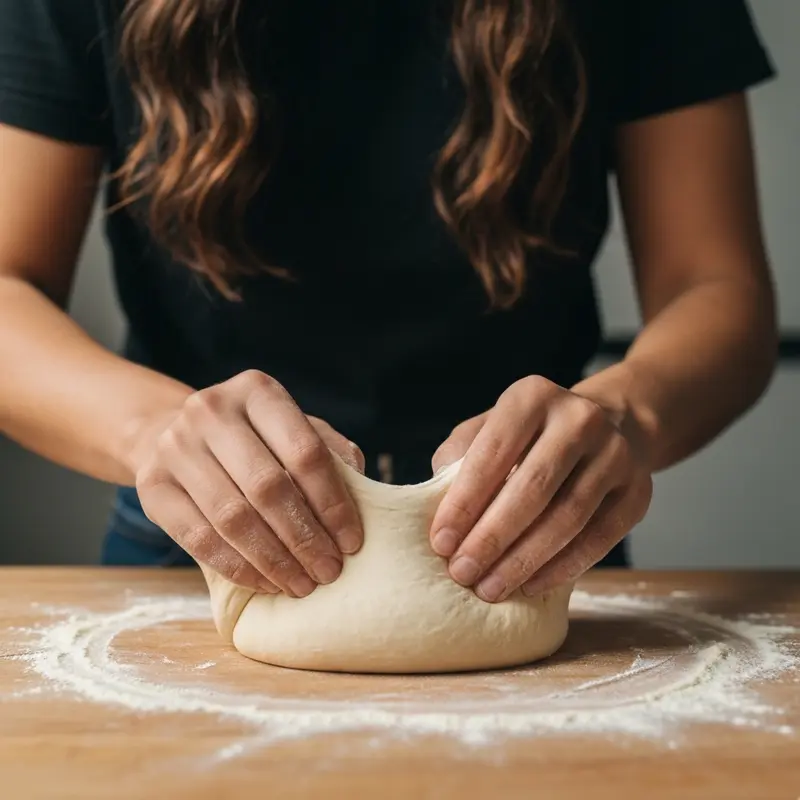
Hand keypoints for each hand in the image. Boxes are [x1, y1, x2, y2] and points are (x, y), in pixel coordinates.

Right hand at [130, 370, 364, 595]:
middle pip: (268, 486)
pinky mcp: (151, 486)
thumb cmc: (252, 438)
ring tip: (302, 585)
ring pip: (232, 517)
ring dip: (273, 560)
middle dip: (305, 538)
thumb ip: (330, 452)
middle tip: (329, 571)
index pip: (305, 452)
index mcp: (257, 391)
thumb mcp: (293, 429)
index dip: (333, 502)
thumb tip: (366, 492)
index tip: (352, 542)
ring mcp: (175, 446)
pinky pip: (199, 538)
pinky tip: (265, 582)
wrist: (171, 432)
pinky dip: (238, 567)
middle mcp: (212, 411)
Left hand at [429, 376, 652, 601]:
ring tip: (491, 588)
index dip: (465, 502)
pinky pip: (599, 538)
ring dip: (524, 559)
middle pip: (532, 488)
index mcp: (532, 397)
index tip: (441, 542)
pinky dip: (562, 567)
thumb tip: (436, 505)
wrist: (609, 425)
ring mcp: (615, 454)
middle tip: (462, 573)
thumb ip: (460, 456)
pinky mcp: (638, 491)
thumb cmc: (529, 437)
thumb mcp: (488, 429)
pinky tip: (531, 585)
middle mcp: (579, 419)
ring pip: (567, 517)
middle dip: (492, 537)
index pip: (493, 452)